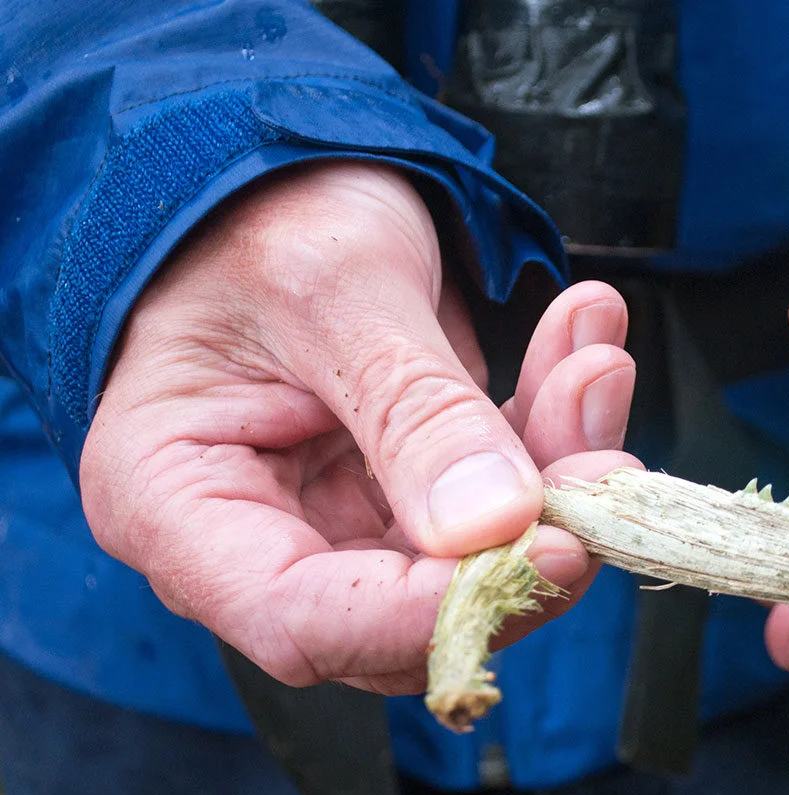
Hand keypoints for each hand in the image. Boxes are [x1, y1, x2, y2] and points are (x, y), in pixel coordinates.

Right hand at [80, 161, 638, 694]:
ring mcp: (336, 522)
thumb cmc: (262, 214)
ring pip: (475, 560)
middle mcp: (256, 538)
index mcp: (177, 503)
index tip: (553, 548)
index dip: (432, 611)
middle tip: (603, 457)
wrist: (280, 172)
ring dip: (556, 470)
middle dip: (525, 538)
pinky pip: (498, 499)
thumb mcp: (335, 289)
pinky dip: (553, 431)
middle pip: (408, 611)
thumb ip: (413, 410)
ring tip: (595, 361)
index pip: (303, 620)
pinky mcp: (405, 496)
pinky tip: (585, 345)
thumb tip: (494, 524)